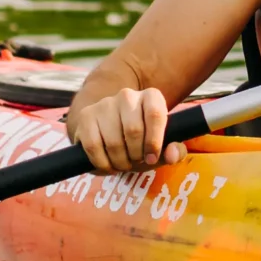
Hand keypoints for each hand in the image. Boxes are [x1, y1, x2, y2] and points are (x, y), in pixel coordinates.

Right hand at [64, 86, 187, 172]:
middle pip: (133, 130)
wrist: (109, 132)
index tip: (152, 157)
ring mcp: (105, 104)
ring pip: (114, 141)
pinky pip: (94, 146)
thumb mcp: (160, 147)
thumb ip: (174, 152)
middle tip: (135, 161)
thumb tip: (173, 154)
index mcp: (151, 97)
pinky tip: (108, 165)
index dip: (154, 141)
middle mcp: (128, 95)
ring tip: (123, 164)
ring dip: (120, 162)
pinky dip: (102, 163)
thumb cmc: (141, 141)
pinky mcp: (86, 117)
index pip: (156, 114)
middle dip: (136, 155)